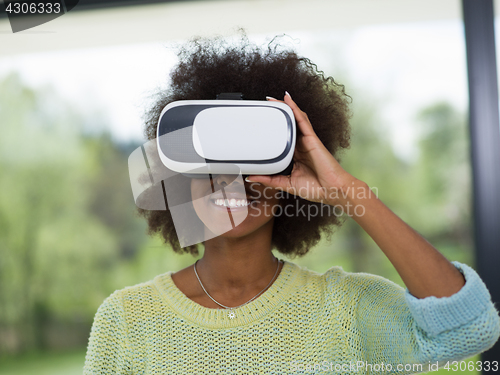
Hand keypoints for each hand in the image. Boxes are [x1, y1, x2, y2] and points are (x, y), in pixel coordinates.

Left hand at [246, 92, 356, 206]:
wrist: (332, 191)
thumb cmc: (315, 188)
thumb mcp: (285, 184)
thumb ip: (268, 180)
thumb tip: (251, 177)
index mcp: (295, 155)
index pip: (282, 138)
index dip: (273, 130)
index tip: (260, 124)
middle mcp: (301, 146)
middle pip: (288, 125)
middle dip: (277, 115)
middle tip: (264, 106)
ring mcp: (307, 141)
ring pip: (294, 119)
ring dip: (284, 108)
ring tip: (272, 99)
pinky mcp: (312, 138)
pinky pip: (302, 120)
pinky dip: (295, 109)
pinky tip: (287, 100)